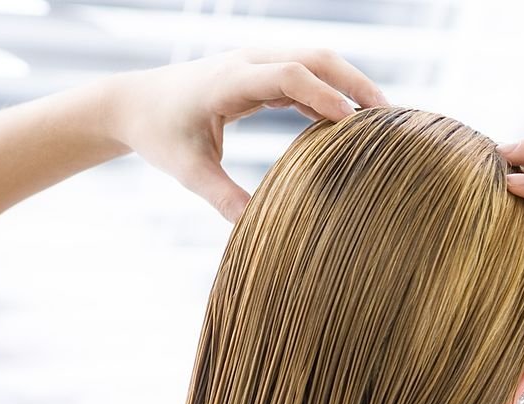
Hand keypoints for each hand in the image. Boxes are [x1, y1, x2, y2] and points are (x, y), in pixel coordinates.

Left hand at [103, 49, 387, 221]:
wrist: (134, 104)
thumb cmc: (159, 134)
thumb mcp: (189, 171)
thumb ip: (223, 197)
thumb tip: (257, 226)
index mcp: (228, 81)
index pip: (287, 76)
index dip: (324, 96)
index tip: (353, 123)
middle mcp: (246, 63)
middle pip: (313, 57)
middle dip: (354, 82)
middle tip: (389, 114)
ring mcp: (254, 63)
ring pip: (313, 60)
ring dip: (347, 83)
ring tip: (380, 118)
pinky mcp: (258, 73)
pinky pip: (302, 74)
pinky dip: (328, 92)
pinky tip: (347, 121)